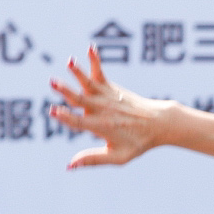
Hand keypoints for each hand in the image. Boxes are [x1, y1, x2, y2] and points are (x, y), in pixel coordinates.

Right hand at [47, 51, 170, 170]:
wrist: (160, 124)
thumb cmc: (138, 143)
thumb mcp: (118, 157)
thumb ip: (93, 160)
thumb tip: (68, 166)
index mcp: (101, 127)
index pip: (79, 122)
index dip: (65, 117)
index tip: (53, 111)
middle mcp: (103, 110)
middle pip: (81, 100)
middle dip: (66, 91)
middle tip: (53, 82)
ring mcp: (107, 97)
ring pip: (89, 83)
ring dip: (78, 72)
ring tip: (69, 61)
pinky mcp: (112, 88)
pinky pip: (100, 72)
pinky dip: (95, 60)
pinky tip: (90, 47)